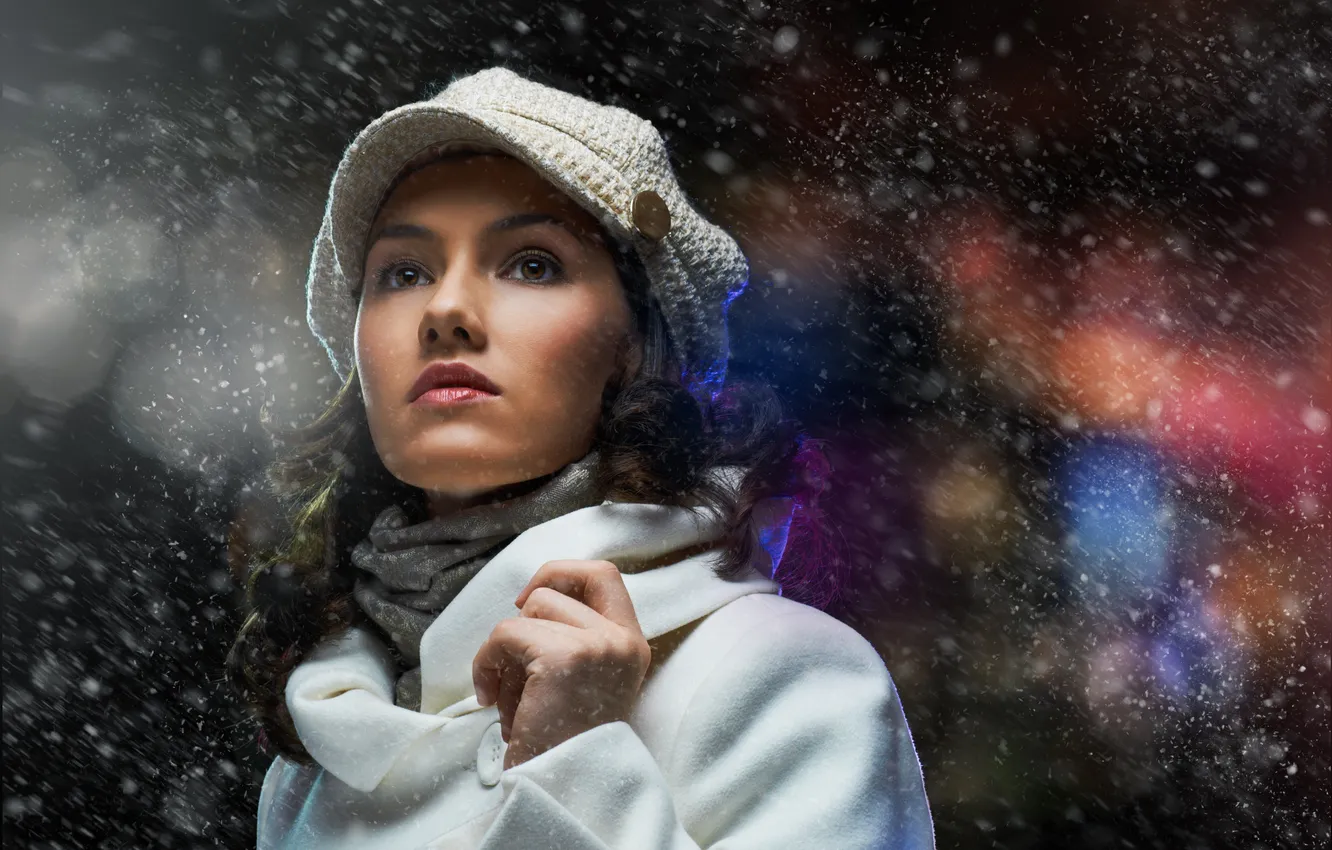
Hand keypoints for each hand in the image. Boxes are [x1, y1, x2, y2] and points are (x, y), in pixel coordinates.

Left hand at [472, 559, 651, 769]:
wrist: (566, 790)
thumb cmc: (563, 743)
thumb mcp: (585, 681)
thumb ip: (573, 639)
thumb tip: (528, 602)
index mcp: (632, 643)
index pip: (602, 575)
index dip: (561, 573)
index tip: (528, 600)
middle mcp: (622, 640)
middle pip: (553, 593)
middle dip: (522, 628)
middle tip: (512, 665)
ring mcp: (596, 645)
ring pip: (526, 614)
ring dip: (505, 657)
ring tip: (514, 700)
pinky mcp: (564, 657)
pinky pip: (504, 636)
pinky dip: (486, 665)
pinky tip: (493, 701)